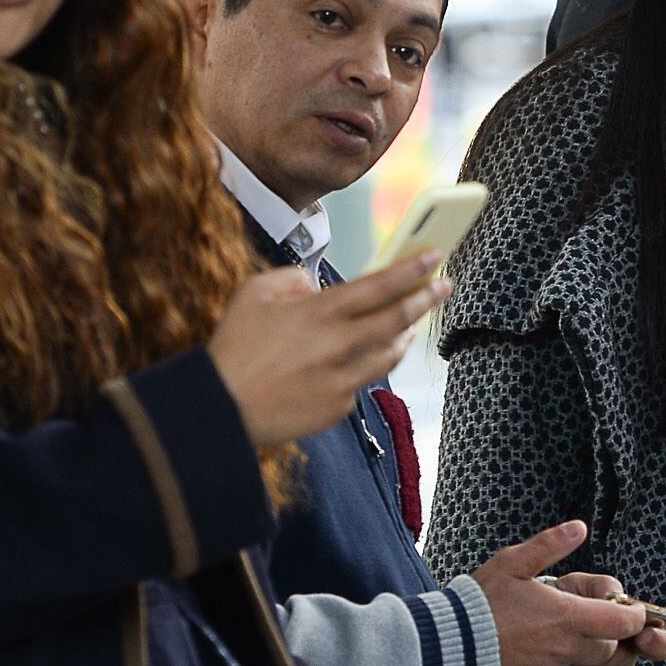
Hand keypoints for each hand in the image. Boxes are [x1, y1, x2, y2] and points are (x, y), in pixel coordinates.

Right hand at [208, 255, 444, 448]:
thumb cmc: (233, 349)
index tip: (434, 257)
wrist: (220, 409)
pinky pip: (361, 383)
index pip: (379, 285)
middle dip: (427, 299)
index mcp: (319, 313)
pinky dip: (363, 367)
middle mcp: (338, 345)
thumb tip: (315, 284)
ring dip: (405, 336)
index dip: (411, 269)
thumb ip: (291, 279)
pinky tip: (360, 360)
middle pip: (398, 319)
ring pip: (389, 355)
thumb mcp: (253, 294)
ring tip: (412, 325)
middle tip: (445, 286)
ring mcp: (342, 380)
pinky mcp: (338, 408)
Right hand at [467, 522, 650, 665]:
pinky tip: (526, 656)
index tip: (626, 611)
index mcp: (566, 617)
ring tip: (543, 637)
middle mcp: (564, 650)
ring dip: (573, 654)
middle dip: (602, 637)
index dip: (631, 617)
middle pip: (606, 649)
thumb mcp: (512, 564)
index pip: (622, 623)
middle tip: (578, 621)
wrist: (445, 648)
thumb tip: (579, 527)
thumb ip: (549, 545)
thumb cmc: (478, 604)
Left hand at [549, 569, 665, 665]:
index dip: (657, 641)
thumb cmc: (556, 601)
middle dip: (612, 654)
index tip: (646, 636)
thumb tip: (616, 594)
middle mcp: (615, 655)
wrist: (525, 623)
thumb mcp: (577, 586)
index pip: (656, 641)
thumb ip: (601, 586)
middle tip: (598, 644)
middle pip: (627, 664)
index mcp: (623, 629)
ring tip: (566, 653)